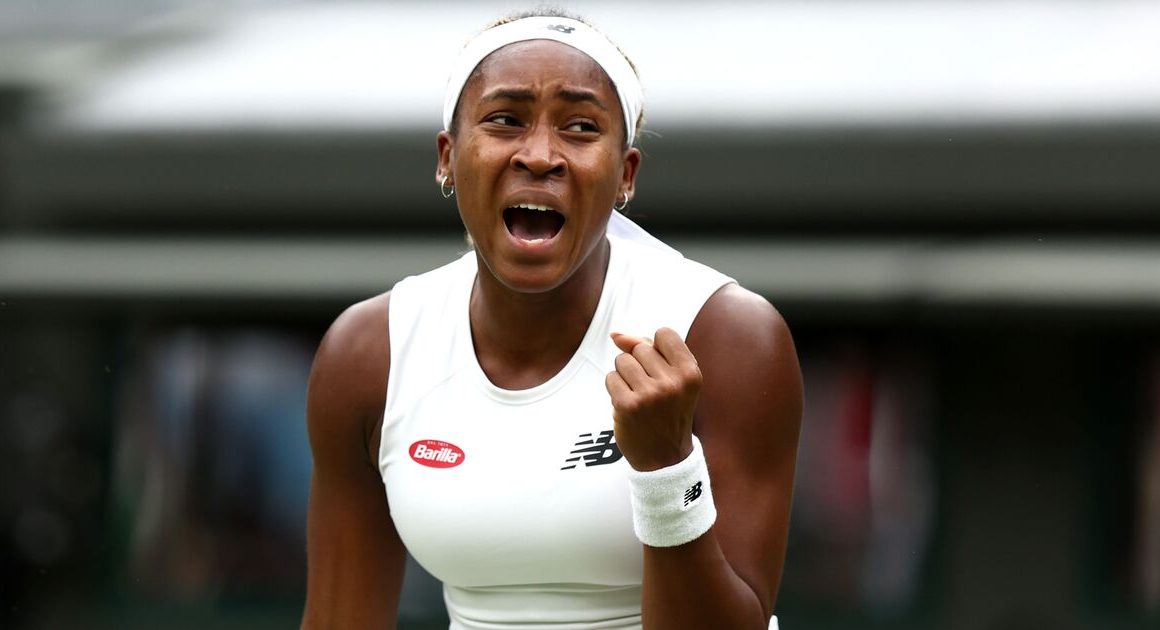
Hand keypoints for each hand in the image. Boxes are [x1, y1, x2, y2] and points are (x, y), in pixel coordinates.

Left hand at [605, 327, 700, 471]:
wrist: (664, 459)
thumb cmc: (667, 412)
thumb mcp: (672, 379)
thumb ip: (647, 349)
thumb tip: (615, 335)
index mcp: (691, 373)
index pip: (664, 333)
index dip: (656, 347)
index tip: (660, 368)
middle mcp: (673, 382)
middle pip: (640, 348)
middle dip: (638, 364)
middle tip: (650, 389)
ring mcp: (650, 394)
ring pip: (622, 361)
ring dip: (624, 376)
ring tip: (637, 396)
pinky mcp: (628, 406)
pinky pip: (611, 378)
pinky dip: (615, 389)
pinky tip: (627, 405)